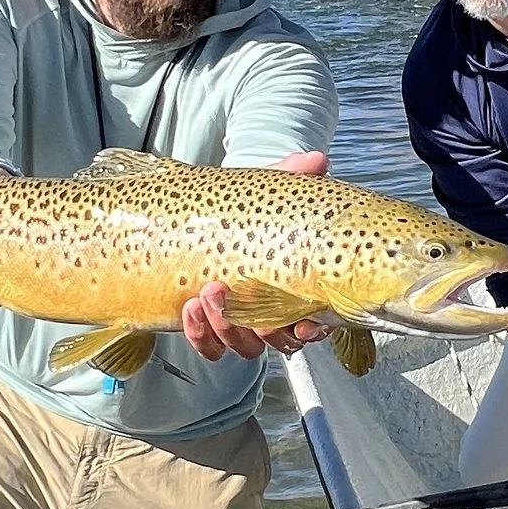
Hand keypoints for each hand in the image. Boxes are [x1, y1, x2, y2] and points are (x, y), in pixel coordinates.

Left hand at [178, 152, 330, 360]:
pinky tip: (190, 308)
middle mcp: (272, 313)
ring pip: (244, 346)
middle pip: (279, 339)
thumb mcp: (262, 194)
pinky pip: (209, 347)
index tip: (304, 322)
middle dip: (262, 327)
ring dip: (227, 326)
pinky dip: (200, 334)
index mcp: (295, 287)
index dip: (312, 329)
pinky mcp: (207, 330)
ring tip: (208, 293)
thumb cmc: (238, 214)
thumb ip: (291, 177)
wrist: (193, 223)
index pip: (315, 321)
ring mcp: (240, 324)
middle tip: (241, 294)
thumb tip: (317, 161)